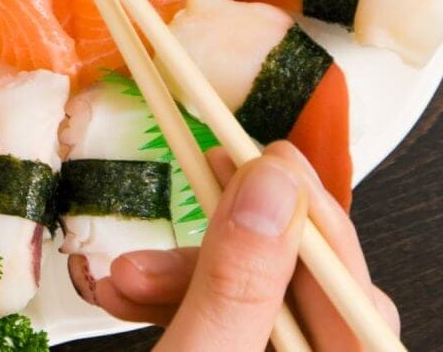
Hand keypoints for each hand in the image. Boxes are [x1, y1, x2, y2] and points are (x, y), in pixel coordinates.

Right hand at [93, 142, 400, 349]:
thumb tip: (269, 187)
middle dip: (223, 246)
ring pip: (250, 301)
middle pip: (297, 288)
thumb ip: (235, 283)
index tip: (267, 152)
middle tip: (190, 189)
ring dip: (182, 276)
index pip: (349, 286)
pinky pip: (221, 320)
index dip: (308, 210)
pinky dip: (175, 301)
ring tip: (124, 277)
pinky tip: (129, 295)